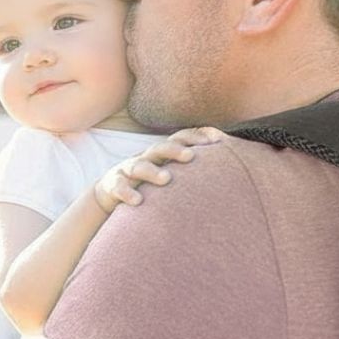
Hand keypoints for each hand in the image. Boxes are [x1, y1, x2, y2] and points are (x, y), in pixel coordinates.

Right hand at [92, 125, 226, 213]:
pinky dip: (127, 193)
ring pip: (139, 167)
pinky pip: (119, 188)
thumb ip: (192, 169)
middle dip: (174, 151)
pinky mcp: (114, 185)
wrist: (112, 191)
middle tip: (191, 156)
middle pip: (160, 148)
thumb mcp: (169, 171)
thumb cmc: (149, 183)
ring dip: (152, 172)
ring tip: (166, 179)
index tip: (214, 141)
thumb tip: (225, 162)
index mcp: (162, 153)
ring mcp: (128, 170)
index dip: (194, 137)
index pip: (179, 139)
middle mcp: (146, 157)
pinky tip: (138, 201)